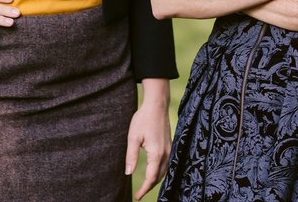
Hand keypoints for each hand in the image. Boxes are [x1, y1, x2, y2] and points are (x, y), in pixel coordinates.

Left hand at [124, 80, 170, 198]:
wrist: (157, 104)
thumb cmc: (143, 119)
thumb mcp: (133, 137)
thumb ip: (131, 156)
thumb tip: (128, 173)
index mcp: (157, 154)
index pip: (151, 178)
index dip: (144, 189)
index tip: (137, 196)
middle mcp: (166, 154)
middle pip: (159, 177)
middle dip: (150, 186)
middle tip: (139, 193)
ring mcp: (170, 149)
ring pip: (164, 171)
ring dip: (155, 179)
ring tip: (145, 185)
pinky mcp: (170, 145)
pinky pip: (167, 163)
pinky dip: (160, 171)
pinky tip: (154, 171)